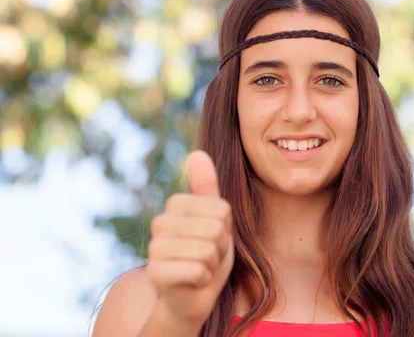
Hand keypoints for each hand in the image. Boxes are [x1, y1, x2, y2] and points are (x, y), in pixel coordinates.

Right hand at [147, 150, 234, 328]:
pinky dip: (204, 280)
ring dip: (212, 264)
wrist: (191, 295)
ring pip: (207, 250)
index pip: (221, 208)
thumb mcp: (214, 218)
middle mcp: (160, 223)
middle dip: (220, 247)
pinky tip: (193, 281)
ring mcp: (155, 249)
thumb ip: (207, 187)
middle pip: (215, 229)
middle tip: (208, 255)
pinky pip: (199, 270)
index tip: (213, 238)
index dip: (225, 227)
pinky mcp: (156, 273)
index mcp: (175, 205)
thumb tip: (197, 152)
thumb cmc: (206, 253)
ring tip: (201, 267)